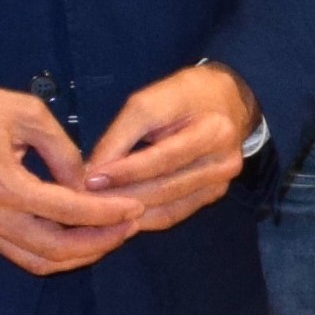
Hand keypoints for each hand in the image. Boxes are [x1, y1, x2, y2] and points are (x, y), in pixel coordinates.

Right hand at [0, 72, 145, 275]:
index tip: (134, 206)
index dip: (107, 213)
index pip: (69, 211)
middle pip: (57, 249)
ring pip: (38, 260)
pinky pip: (19, 254)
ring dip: (78, 255)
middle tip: (131, 226)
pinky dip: (52, 254)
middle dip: (101, 241)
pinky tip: (78, 238)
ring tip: (110, 235)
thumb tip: (87, 183)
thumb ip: (64, 151)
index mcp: (3, 184)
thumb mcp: (27, 113)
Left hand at [78, 62, 261, 233]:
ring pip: (169, 206)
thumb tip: (91, 172)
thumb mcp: (148, 102)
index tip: (89, 179)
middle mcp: (223, 161)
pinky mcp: (214, 194)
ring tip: (98, 212)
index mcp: (212, 130)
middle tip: (86, 201)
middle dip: (121, 195)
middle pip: (166, 187)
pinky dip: (146, 218)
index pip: (162, 158)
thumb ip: (120, 136)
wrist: (227, 100)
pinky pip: (176, 214)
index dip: (124, 171)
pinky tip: (122, 217)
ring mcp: (221, 182)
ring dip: (129, 212)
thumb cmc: (182, 96)